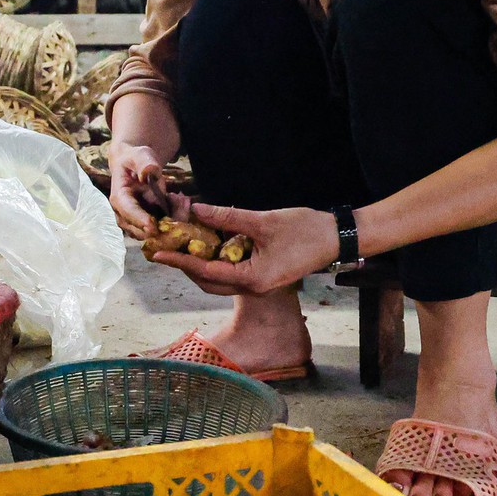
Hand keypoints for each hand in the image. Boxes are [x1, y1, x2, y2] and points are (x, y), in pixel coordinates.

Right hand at [108, 143, 177, 240]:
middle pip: (141, 228)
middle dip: (163, 222)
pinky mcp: (146, 224)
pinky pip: (162, 228)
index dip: (140, 220)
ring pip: (154, 232)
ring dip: (172, 219)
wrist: (134, 165)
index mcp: (119, 197)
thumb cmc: (135, 159)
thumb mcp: (140, 155)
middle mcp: (123, 214)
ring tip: (181, 200)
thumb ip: (144, 163)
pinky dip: (174, 218)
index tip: (153, 227)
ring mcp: (134, 222)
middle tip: (181, 203)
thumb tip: (148, 172)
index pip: (127, 211)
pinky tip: (181, 203)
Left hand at [147, 203, 340, 294]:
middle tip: (164, 248)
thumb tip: (197, 209)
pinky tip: (207, 244)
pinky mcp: (263, 275)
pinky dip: (216, 260)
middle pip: (208, 280)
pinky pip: (231, 272)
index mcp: (252, 279)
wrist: (337, 238)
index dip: (180, 260)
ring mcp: (258, 283)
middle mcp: (253, 286)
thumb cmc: (305, 230)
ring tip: (180, 245)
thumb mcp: (263, 221)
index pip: (206, 271)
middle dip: (185, 264)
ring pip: (218, 278)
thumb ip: (228, 217)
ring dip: (199, 263)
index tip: (158, 253)